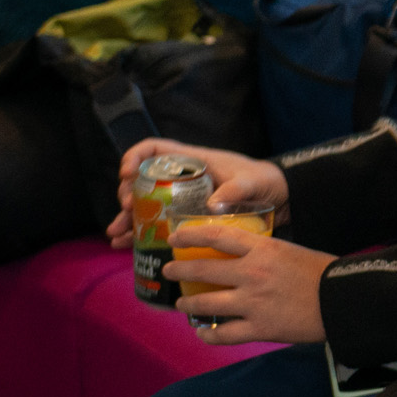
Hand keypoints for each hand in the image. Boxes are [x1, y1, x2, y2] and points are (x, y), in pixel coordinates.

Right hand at [103, 138, 290, 241]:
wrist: (280, 199)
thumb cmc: (265, 181)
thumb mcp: (252, 182)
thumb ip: (235, 189)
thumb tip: (213, 204)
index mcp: (194, 161)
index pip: (156, 149)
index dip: (136, 156)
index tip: (127, 173)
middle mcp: (182, 179)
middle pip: (143, 181)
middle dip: (128, 193)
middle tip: (128, 208)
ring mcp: (182, 199)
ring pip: (146, 206)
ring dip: (128, 219)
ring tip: (116, 235)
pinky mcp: (186, 218)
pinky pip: (157, 225)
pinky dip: (140, 235)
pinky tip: (126, 246)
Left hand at [165, 222, 330, 344]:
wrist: (345, 300)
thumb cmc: (323, 273)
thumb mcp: (291, 251)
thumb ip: (265, 254)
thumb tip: (244, 259)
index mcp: (263, 249)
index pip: (217, 236)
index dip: (191, 235)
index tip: (175, 236)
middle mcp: (252, 274)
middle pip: (202, 269)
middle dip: (179, 270)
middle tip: (169, 271)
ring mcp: (253, 303)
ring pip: (206, 304)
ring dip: (188, 305)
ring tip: (182, 305)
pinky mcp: (260, 328)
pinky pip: (224, 334)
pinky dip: (209, 335)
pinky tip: (203, 334)